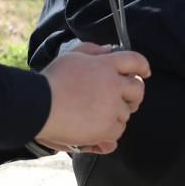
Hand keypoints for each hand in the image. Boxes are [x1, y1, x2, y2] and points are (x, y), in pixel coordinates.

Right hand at [35, 43, 149, 154]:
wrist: (38, 105)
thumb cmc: (51, 81)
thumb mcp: (71, 56)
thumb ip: (92, 51)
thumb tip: (109, 50)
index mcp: (106, 65)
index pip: (135, 60)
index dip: (143, 66)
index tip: (145, 72)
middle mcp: (113, 85)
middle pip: (138, 89)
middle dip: (134, 95)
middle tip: (125, 100)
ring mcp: (111, 108)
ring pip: (126, 114)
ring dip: (116, 116)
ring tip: (97, 118)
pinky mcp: (106, 128)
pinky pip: (116, 134)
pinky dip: (108, 136)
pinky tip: (96, 133)